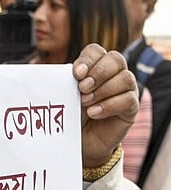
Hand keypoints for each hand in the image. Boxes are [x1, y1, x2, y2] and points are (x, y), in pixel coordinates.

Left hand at [74, 43, 138, 167]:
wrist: (79, 138)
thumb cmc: (72, 111)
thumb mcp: (65, 94)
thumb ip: (65, 81)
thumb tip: (58, 73)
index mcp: (95, 65)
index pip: (97, 51)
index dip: (88, 59)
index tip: (76, 74)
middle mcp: (114, 73)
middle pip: (116, 60)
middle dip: (98, 73)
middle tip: (82, 88)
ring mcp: (126, 89)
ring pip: (125, 78)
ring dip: (103, 90)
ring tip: (85, 102)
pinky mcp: (131, 107)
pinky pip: (128, 100)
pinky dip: (109, 105)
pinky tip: (94, 113)